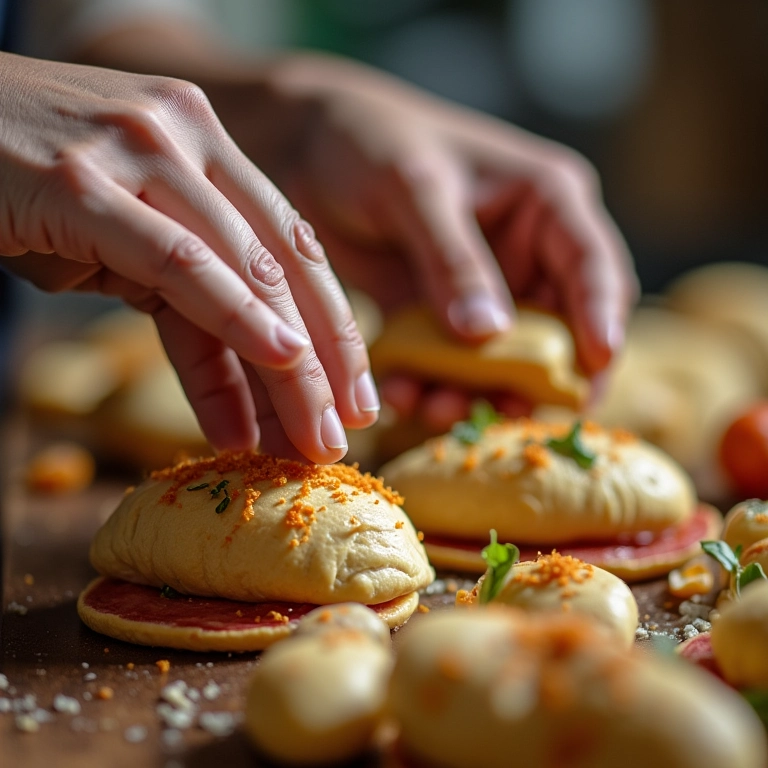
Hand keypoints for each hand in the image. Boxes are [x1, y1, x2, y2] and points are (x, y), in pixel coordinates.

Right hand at [0, 53, 378, 462]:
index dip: (333, 326)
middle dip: (326, 358)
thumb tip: (239, 407)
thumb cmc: (21, 184)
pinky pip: (180, 262)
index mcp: (206, 147)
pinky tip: (280, 364)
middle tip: (349, 429)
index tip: (355, 393)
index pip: (293, 247)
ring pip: (248, 271)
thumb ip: (188, 309)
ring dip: (290, 367)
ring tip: (313, 436)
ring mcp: (141, 150)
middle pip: (286, 263)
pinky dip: (236, 317)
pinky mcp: (83, 181)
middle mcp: (188, 138)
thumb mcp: (125, 246)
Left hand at [232, 55, 637, 430]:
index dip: (603, 319)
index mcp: (545, 202)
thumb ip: (454, 261)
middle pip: (558, 329)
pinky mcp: (443, 313)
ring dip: (477, 391)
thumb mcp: (415, 191)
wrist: (310, 148)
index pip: (595, 266)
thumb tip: (489, 335)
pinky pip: (452, 362)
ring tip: (436, 407)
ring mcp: (486, 288)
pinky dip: (433, 383)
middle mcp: (527, 251)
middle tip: (505, 415)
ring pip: (504, 358)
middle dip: (534, 377)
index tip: (593, 368)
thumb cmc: (371, 142)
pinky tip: (403, 392)